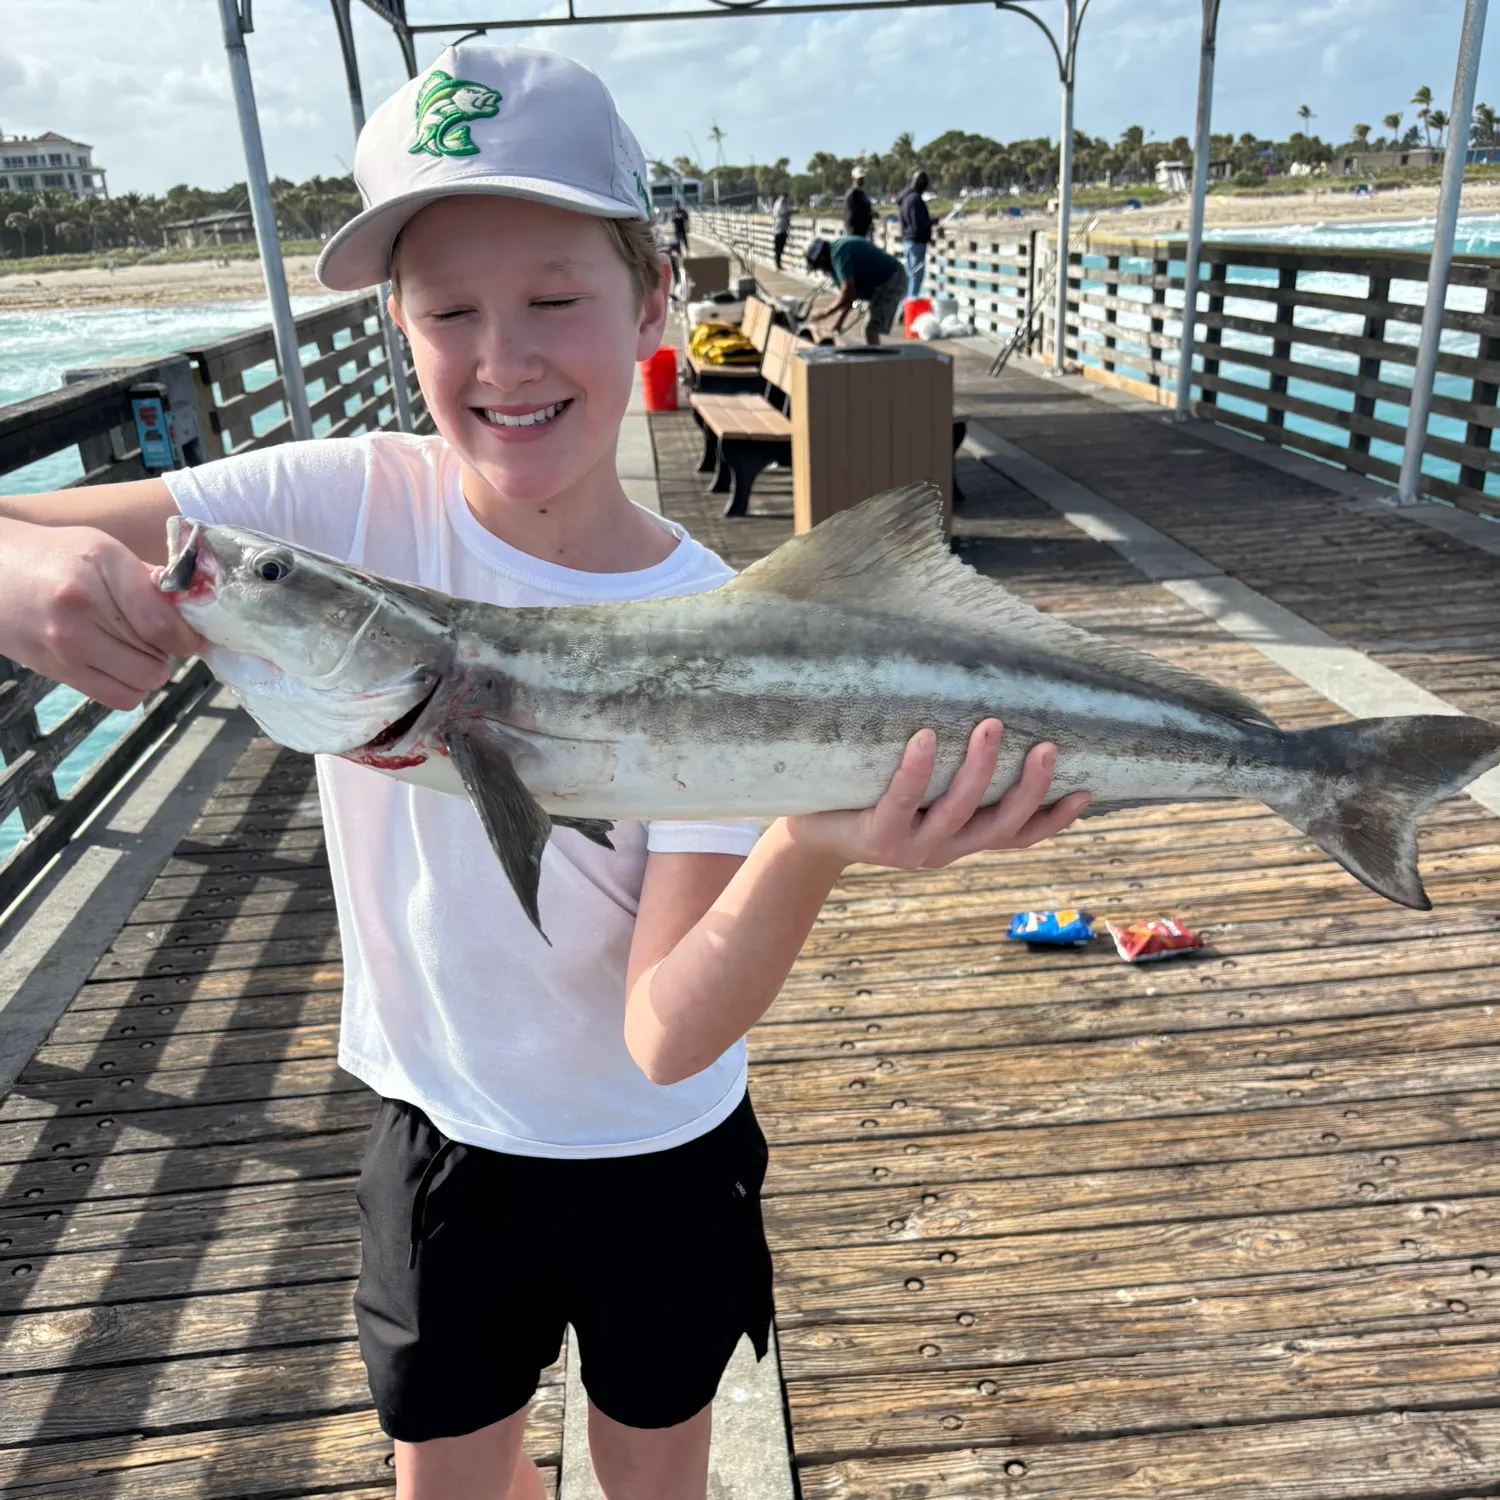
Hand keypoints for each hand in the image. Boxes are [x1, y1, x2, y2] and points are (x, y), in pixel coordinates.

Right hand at [0, 519, 202, 710]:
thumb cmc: (55, 555)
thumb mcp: (104, 549)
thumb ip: (149, 580)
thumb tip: (191, 612)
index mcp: (103, 566)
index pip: (164, 625)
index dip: (186, 637)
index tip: (187, 634)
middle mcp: (82, 607)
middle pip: (157, 658)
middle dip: (167, 651)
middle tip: (155, 637)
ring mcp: (65, 643)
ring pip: (142, 683)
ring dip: (149, 671)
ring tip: (135, 649)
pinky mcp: (55, 669)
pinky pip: (118, 698)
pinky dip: (129, 687)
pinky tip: (119, 664)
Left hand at [783, 719, 1090, 870]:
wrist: (809, 831)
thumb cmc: (870, 793)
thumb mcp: (920, 784)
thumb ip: (955, 758)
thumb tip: (995, 689)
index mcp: (962, 837)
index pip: (1019, 834)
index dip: (1055, 819)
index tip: (1087, 790)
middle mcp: (944, 848)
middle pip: (1000, 825)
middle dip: (1030, 788)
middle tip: (1048, 746)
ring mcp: (911, 847)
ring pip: (957, 811)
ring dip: (980, 770)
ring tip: (992, 726)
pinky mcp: (875, 836)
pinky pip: (901, 799)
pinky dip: (917, 769)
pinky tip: (926, 737)